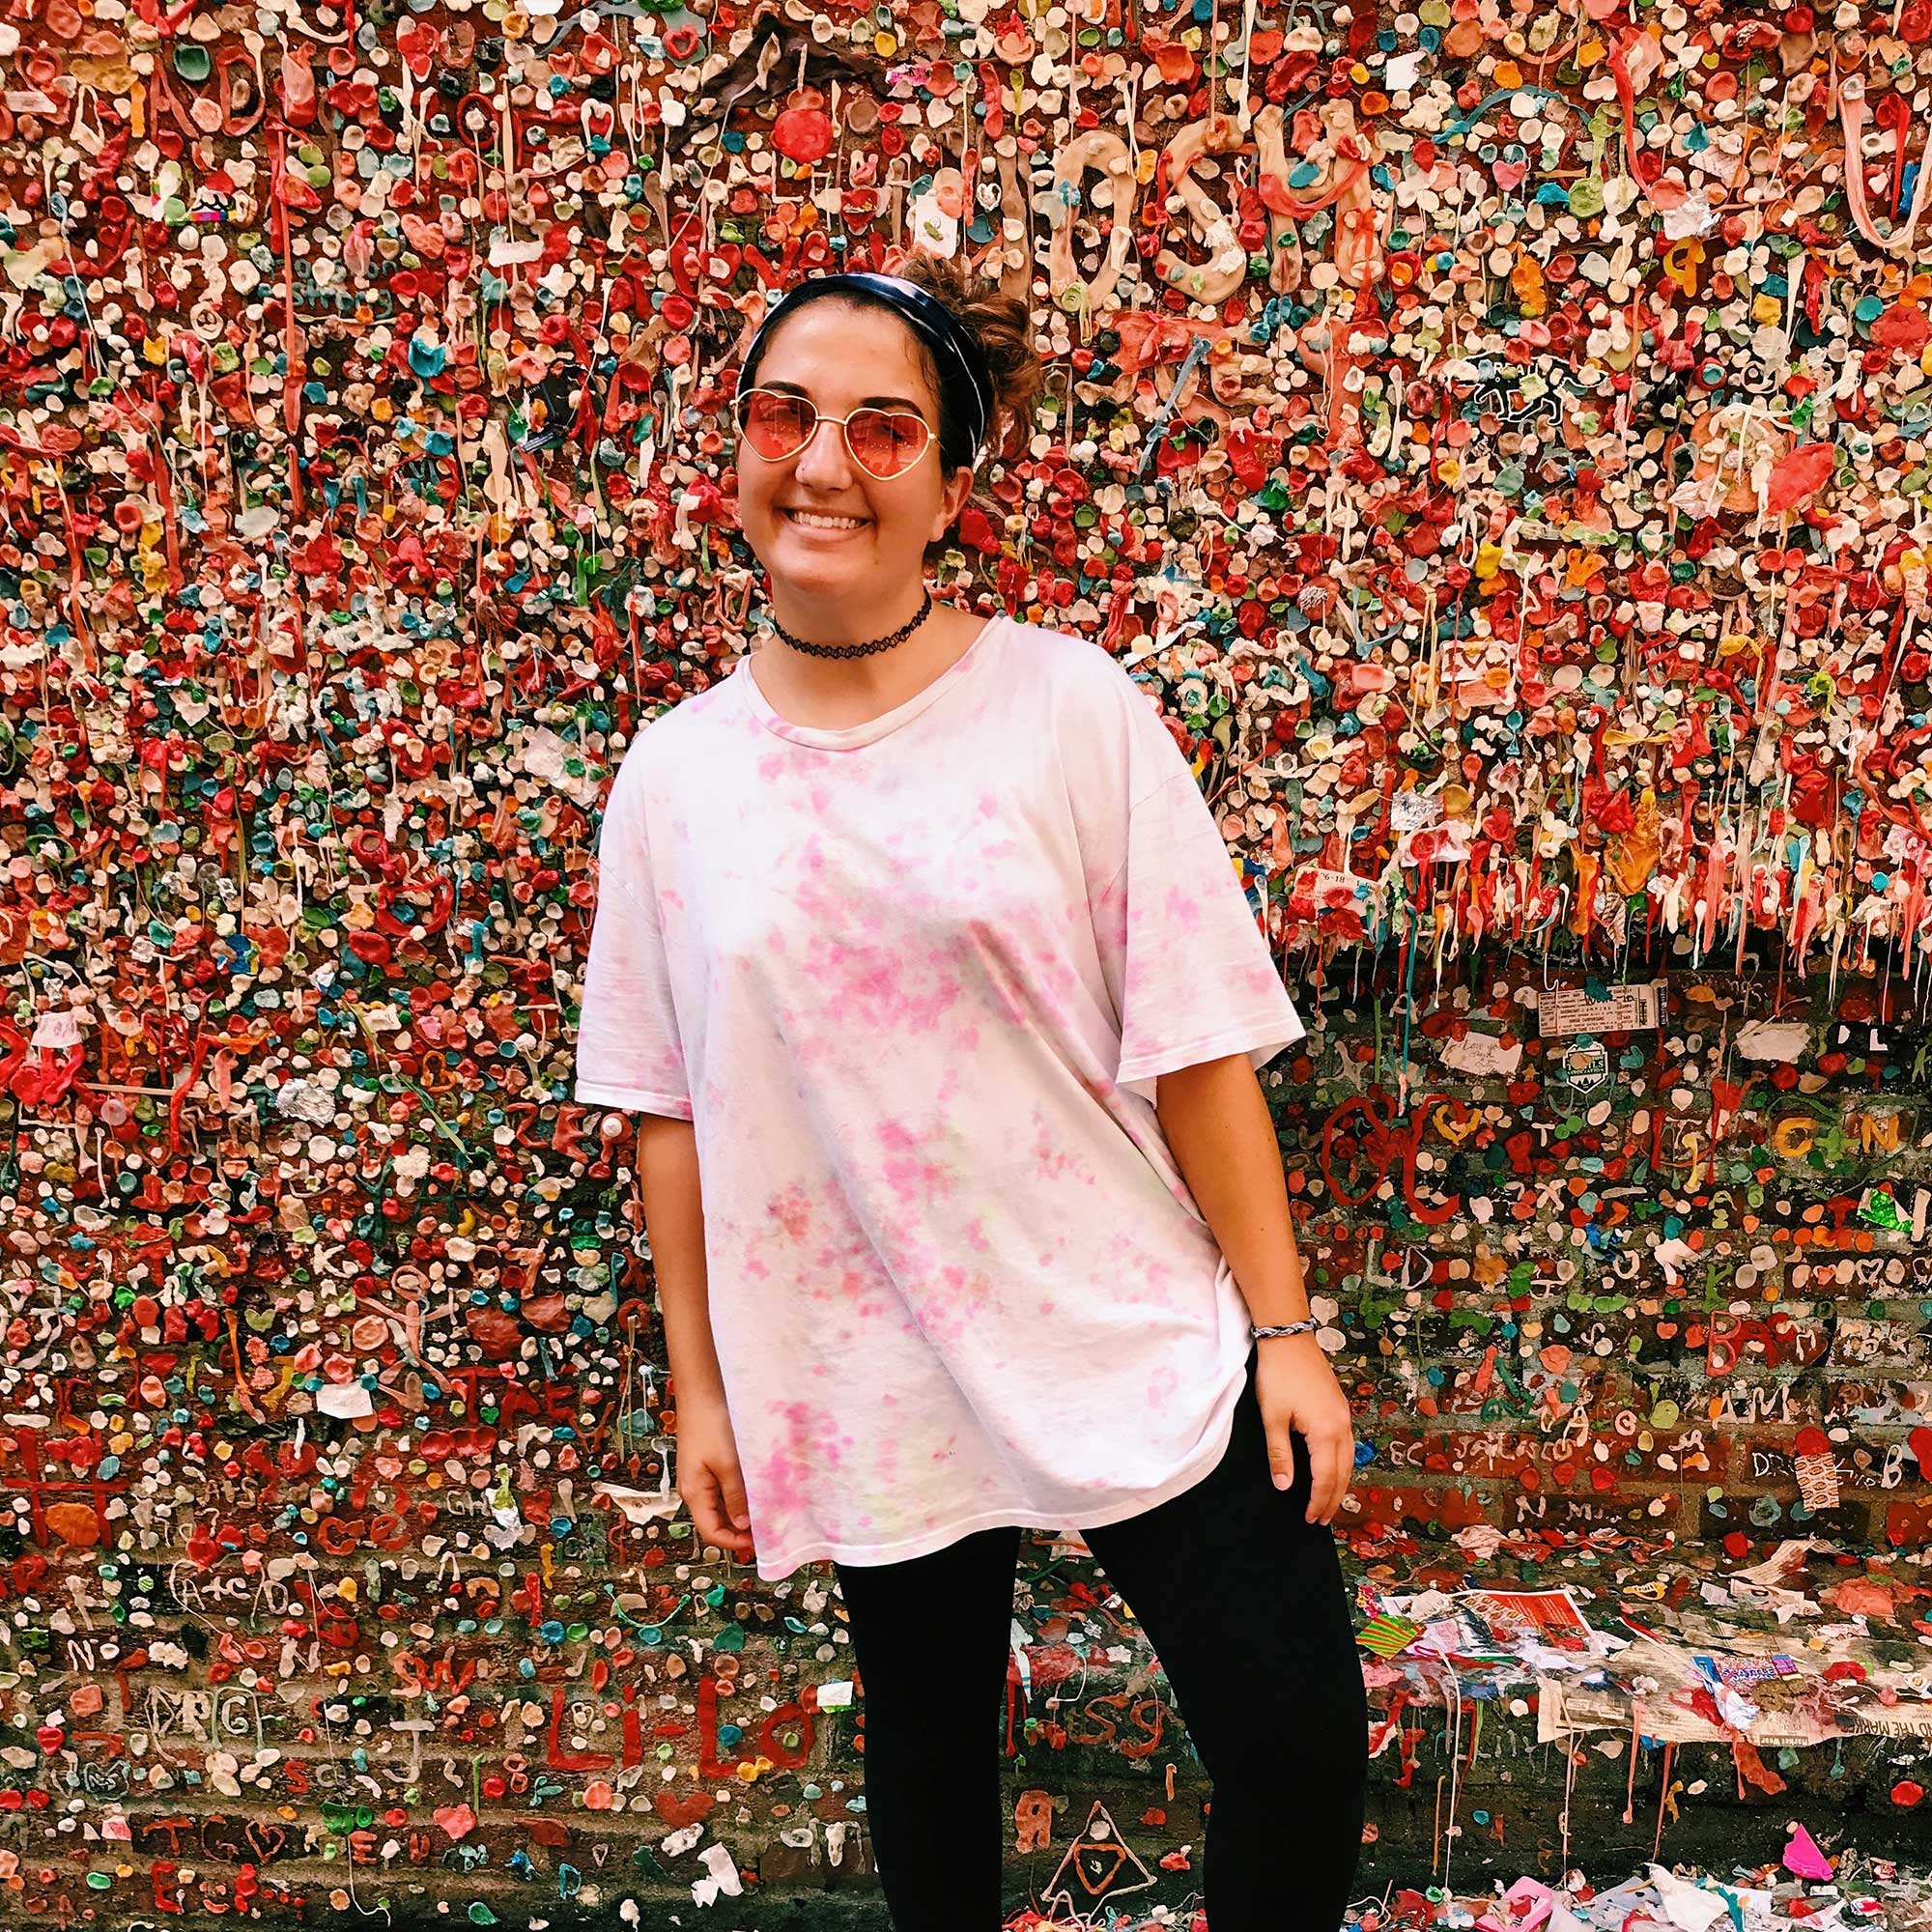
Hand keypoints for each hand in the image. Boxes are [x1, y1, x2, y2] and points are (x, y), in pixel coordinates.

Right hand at [675, 1390, 757, 1564]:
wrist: (701, 1395)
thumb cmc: (712, 1427)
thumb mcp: (728, 1464)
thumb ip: (735, 1496)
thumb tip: (742, 1526)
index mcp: (694, 1494)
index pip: (711, 1532)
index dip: (734, 1543)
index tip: (759, 1543)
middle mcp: (694, 1490)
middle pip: (715, 1522)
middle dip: (739, 1531)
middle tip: (766, 1530)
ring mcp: (699, 1478)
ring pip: (720, 1507)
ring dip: (739, 1514)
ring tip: (764, 1513)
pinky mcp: (705, 1467)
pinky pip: (721, 1491)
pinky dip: (737, 1497)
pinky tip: (755, 1493)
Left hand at [1254, 1335, 1354, 1525]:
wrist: (1289, 1338)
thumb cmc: (1278, 1376)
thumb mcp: (1273, 1417)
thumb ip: (1279, 1454)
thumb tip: (1285, 1486)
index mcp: (1326, 1432)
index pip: (1325, 1478)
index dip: (1318, 1501)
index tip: (1310, 1519)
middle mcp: (1341, 1427)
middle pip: (1342, 1473)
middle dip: (1333, 1499)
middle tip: (1322, 1520)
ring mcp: (1344, 1416)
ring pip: (1349, 1460)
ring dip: (1340, 1483)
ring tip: (1329, 1502)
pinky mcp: (1340, 1407)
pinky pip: (1347, 1445)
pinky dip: (1341, 1464)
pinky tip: (1332, 1469)